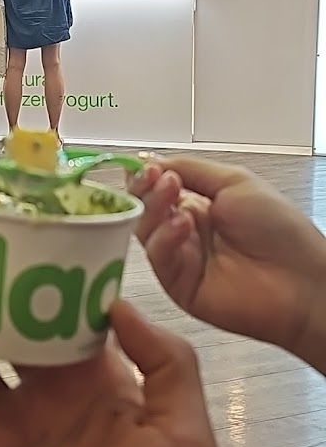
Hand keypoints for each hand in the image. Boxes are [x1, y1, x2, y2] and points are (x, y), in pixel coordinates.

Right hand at [132, 158, 325, 372]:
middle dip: (144, 188)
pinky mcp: (179, 285)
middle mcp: (185, 231)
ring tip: (171, 192)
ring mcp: (181, 259)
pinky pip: (159, 259)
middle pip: (144, 209)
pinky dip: (165, 237)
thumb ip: (190, 169)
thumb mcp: (235, 182)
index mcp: (199, 205)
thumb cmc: (280, 230)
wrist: (301, 279)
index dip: (146, 176)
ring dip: (153, 208)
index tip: (145, 165)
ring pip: (146, 232)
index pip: (156, 189)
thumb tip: (151, 160)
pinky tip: (182, 225)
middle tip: (155, 177)